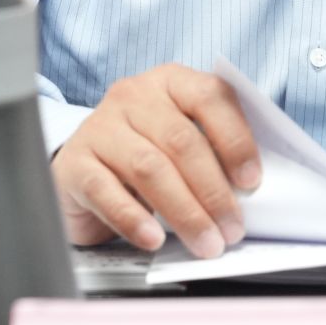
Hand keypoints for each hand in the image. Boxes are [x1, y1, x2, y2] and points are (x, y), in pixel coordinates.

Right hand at [52, 64, 261, 257]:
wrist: (83, 170)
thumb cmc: (146, 153)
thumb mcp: (180, 141)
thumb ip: (212, 152)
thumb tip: (249, 193)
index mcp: (170, 82)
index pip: (209, 97)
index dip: (235, 139)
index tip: (251, 181)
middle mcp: (133, 96)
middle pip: (181, 140)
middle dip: (213, 191)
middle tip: (231, 229)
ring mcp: (99, 127)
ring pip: (149, 167)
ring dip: (184, 211)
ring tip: (205, 242)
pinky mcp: (74, 163)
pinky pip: (106, 192)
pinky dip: (134, 219)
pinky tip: (154, 239)